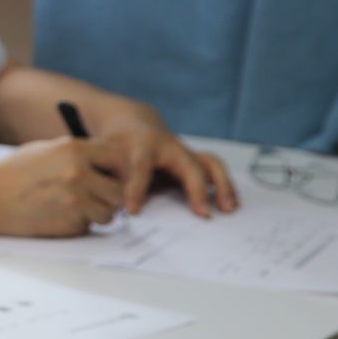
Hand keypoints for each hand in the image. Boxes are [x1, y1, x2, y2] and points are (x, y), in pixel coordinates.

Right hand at [0, 136, 128, 237]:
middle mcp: (79, 172)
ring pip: (109, 212)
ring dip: (97, 213)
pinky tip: (57, 216)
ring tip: (74, 208)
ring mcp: (75, 199)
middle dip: (110, 196)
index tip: (111, 177)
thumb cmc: (11, 174)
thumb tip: (104, 161)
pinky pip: (89, 225)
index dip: (117, 169)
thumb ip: (75, 154)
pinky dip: (79, 224)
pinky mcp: (69, 221)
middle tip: (94, 198)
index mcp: (73, 149)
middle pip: (120, 189)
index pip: (117, 157)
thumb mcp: (44, 151)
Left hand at [102, 121, 237, 216]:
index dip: (135, 189)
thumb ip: (110, 179)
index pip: (140, 168)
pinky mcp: (195, 158)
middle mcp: (169, 146)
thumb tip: (109, 207)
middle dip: (197, 189)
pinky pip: (215, 170)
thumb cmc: (117, 146)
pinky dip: (225, 186)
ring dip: (222, 186)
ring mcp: (185, 151)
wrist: (132, 124)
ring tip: (228, 209)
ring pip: (210, 163)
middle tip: (204, 214)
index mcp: (141, 146)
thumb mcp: (107, 158)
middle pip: (189, 165)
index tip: (133, 211)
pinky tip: (231, 204)